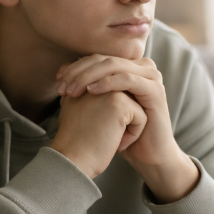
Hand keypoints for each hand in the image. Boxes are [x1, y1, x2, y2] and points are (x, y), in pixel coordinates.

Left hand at [56, 55, 198, 202]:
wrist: (146, 155)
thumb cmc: (121, 133)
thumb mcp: (100, 106)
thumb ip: (86, 86)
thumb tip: (61, 70)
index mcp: (129, 67)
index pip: (97, 58)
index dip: (75, 66)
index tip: (57, 79)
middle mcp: (142, 67)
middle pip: (104, 59)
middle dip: (79, 71)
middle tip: (62, 87)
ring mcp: (151, 76)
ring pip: (113, 65)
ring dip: (89, 76)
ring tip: (73, 91)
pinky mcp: (155, 89)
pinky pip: (127, 79)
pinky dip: (107, 83)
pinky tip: (91, 91)